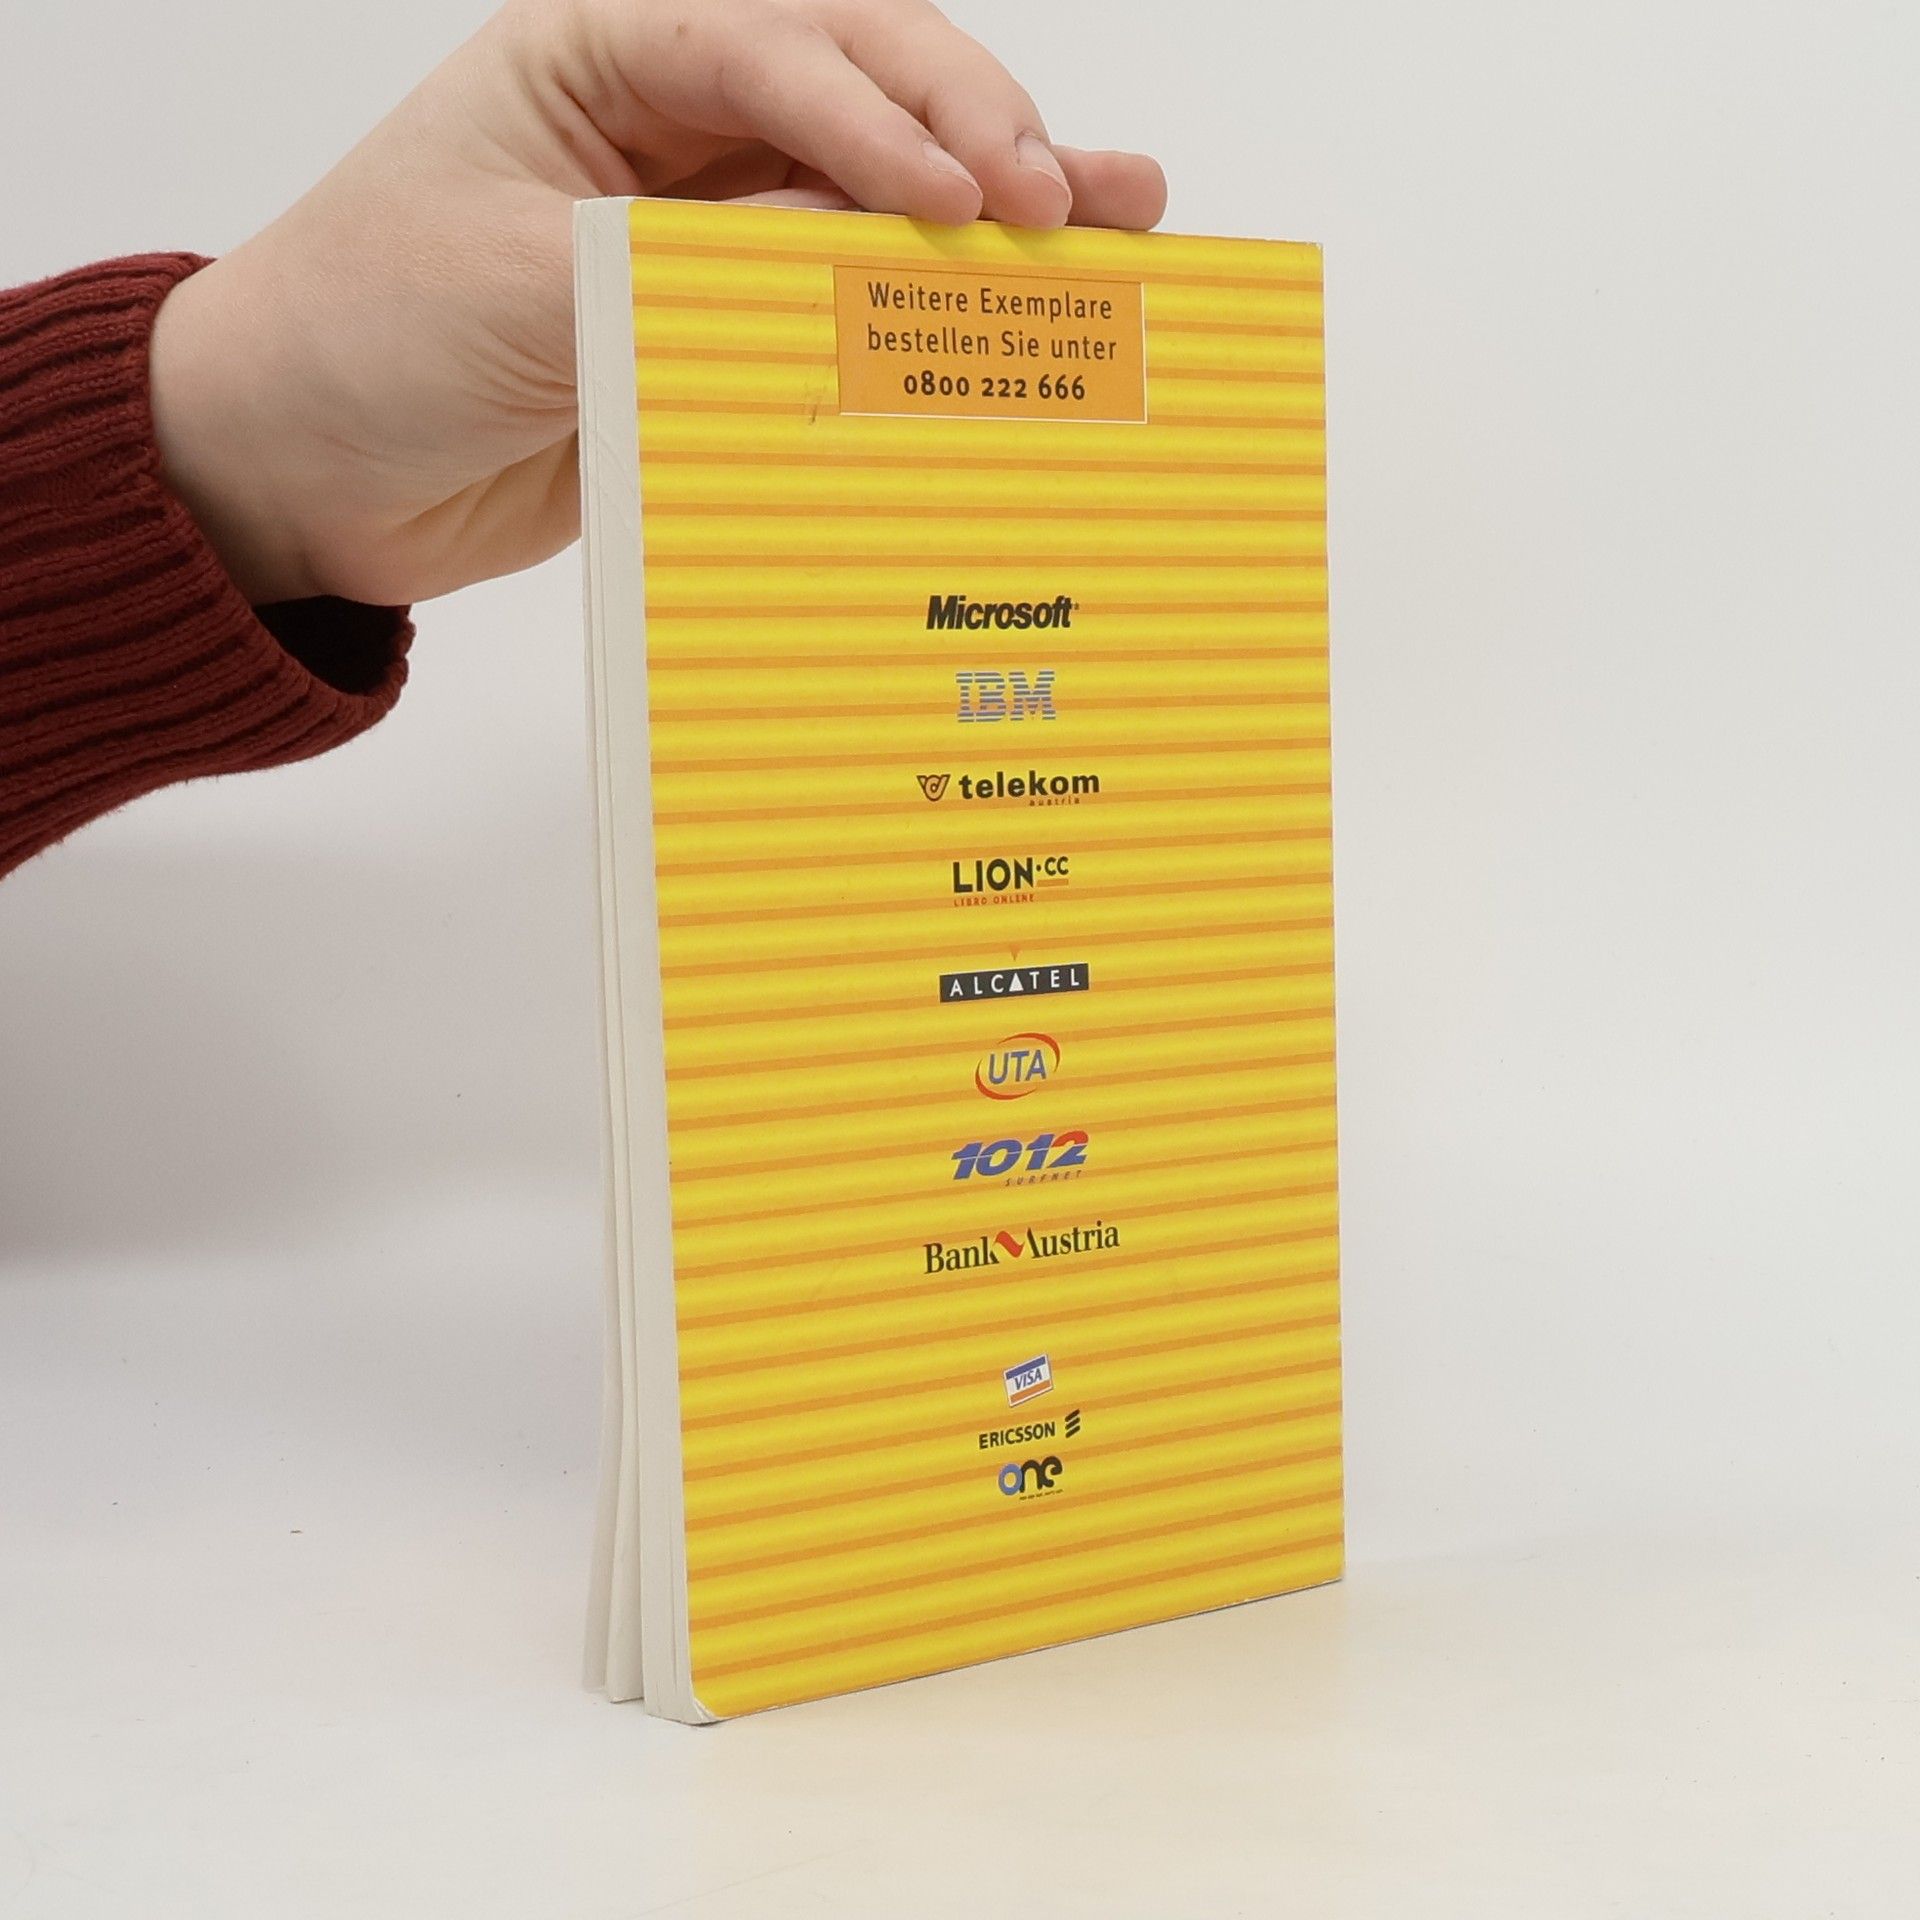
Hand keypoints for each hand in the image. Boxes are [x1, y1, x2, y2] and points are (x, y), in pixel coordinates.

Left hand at [148, 0, 1167, 608]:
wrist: (302, 478)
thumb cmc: (360, 342)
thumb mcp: (516, 279)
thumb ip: (687, 264)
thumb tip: (863, 253)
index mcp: (604, 53)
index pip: (775, 47)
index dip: (878, 112)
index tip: (957, 194)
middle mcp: (678, 124)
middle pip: (865, 85)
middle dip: (970, 131)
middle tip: (1055, 199)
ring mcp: (715, 230)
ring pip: (885, 189)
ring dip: (1002, 195)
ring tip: (1123, 209)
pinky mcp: (732, 334)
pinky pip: (856, 305)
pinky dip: (943, 306)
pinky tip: (1041, 292)